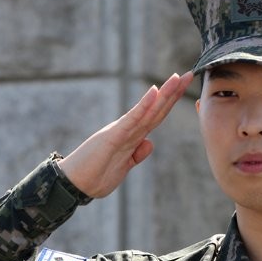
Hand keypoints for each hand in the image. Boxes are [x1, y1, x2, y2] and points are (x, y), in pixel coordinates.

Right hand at [58, 72, 193, 197]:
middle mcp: (128, 130)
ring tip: (175, 78)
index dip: (170, 103)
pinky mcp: (112, 136)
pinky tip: (154, 92)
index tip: (184, 88)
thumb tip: (149, 143)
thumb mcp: (123, 167)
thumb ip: (136, 155)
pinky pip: (132, 119)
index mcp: (132, 137)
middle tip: (188, 75)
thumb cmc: (95, 176)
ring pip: (147, 110)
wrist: (73, 185)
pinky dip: (144, 105)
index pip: (156, 117)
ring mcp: (121, 131)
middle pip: (155, 109)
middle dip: (172, 93)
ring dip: (163, 94)